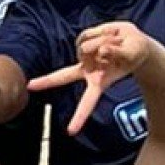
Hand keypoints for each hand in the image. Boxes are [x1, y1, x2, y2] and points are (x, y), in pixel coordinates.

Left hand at [29, 20, 152, 132]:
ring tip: (115, 42)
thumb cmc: (134, 54)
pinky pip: (86, 34)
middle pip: (63, 76)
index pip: (87, 102)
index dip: (79, 117)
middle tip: (30, 86)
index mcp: (98, 82)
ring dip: (103, 40)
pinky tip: (109, 35)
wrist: (134, 41)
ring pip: (85, 46)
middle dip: (46, 81)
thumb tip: (101, 50)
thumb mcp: (131, 54)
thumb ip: (116, 53)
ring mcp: (83, 56)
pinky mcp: (83, 41)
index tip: (70, 132)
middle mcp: (86, 70)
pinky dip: (100, 32)